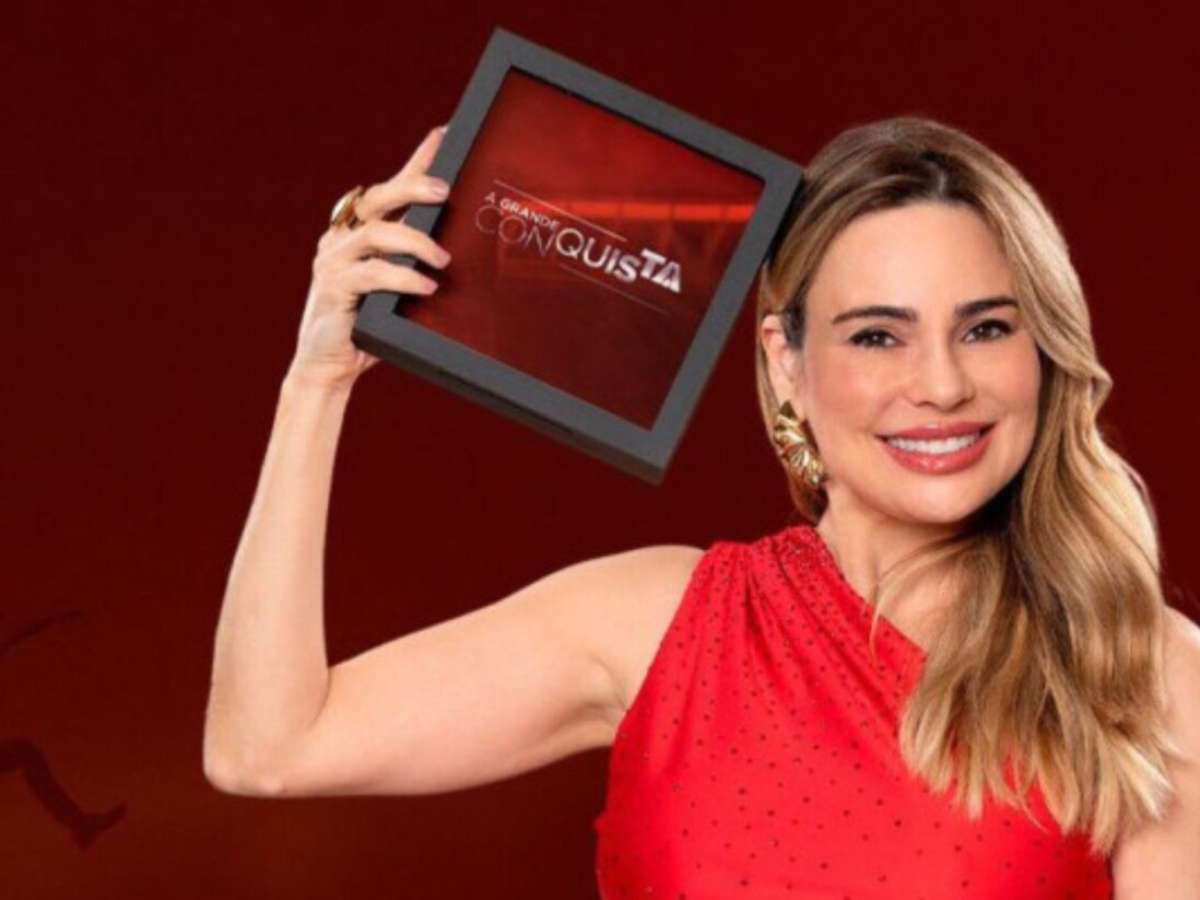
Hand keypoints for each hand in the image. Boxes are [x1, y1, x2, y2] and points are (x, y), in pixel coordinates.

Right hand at [287, 125, 453, 390]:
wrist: (330, 366)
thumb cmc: (369, 325)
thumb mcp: (398, 289)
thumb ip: (416, 266)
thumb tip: (460, 252)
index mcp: (358, 231)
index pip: (391, 188)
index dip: (417, 160)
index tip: (444, 134)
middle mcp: (342, 237)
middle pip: (378, 197)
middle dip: (413, 186)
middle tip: (445, 190)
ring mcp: (334, 260)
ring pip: (376, 233)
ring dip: (415, 242)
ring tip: (442, 260)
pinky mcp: (334, 287)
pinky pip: (372, 273)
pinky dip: (402, 277)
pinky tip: (426, 285)